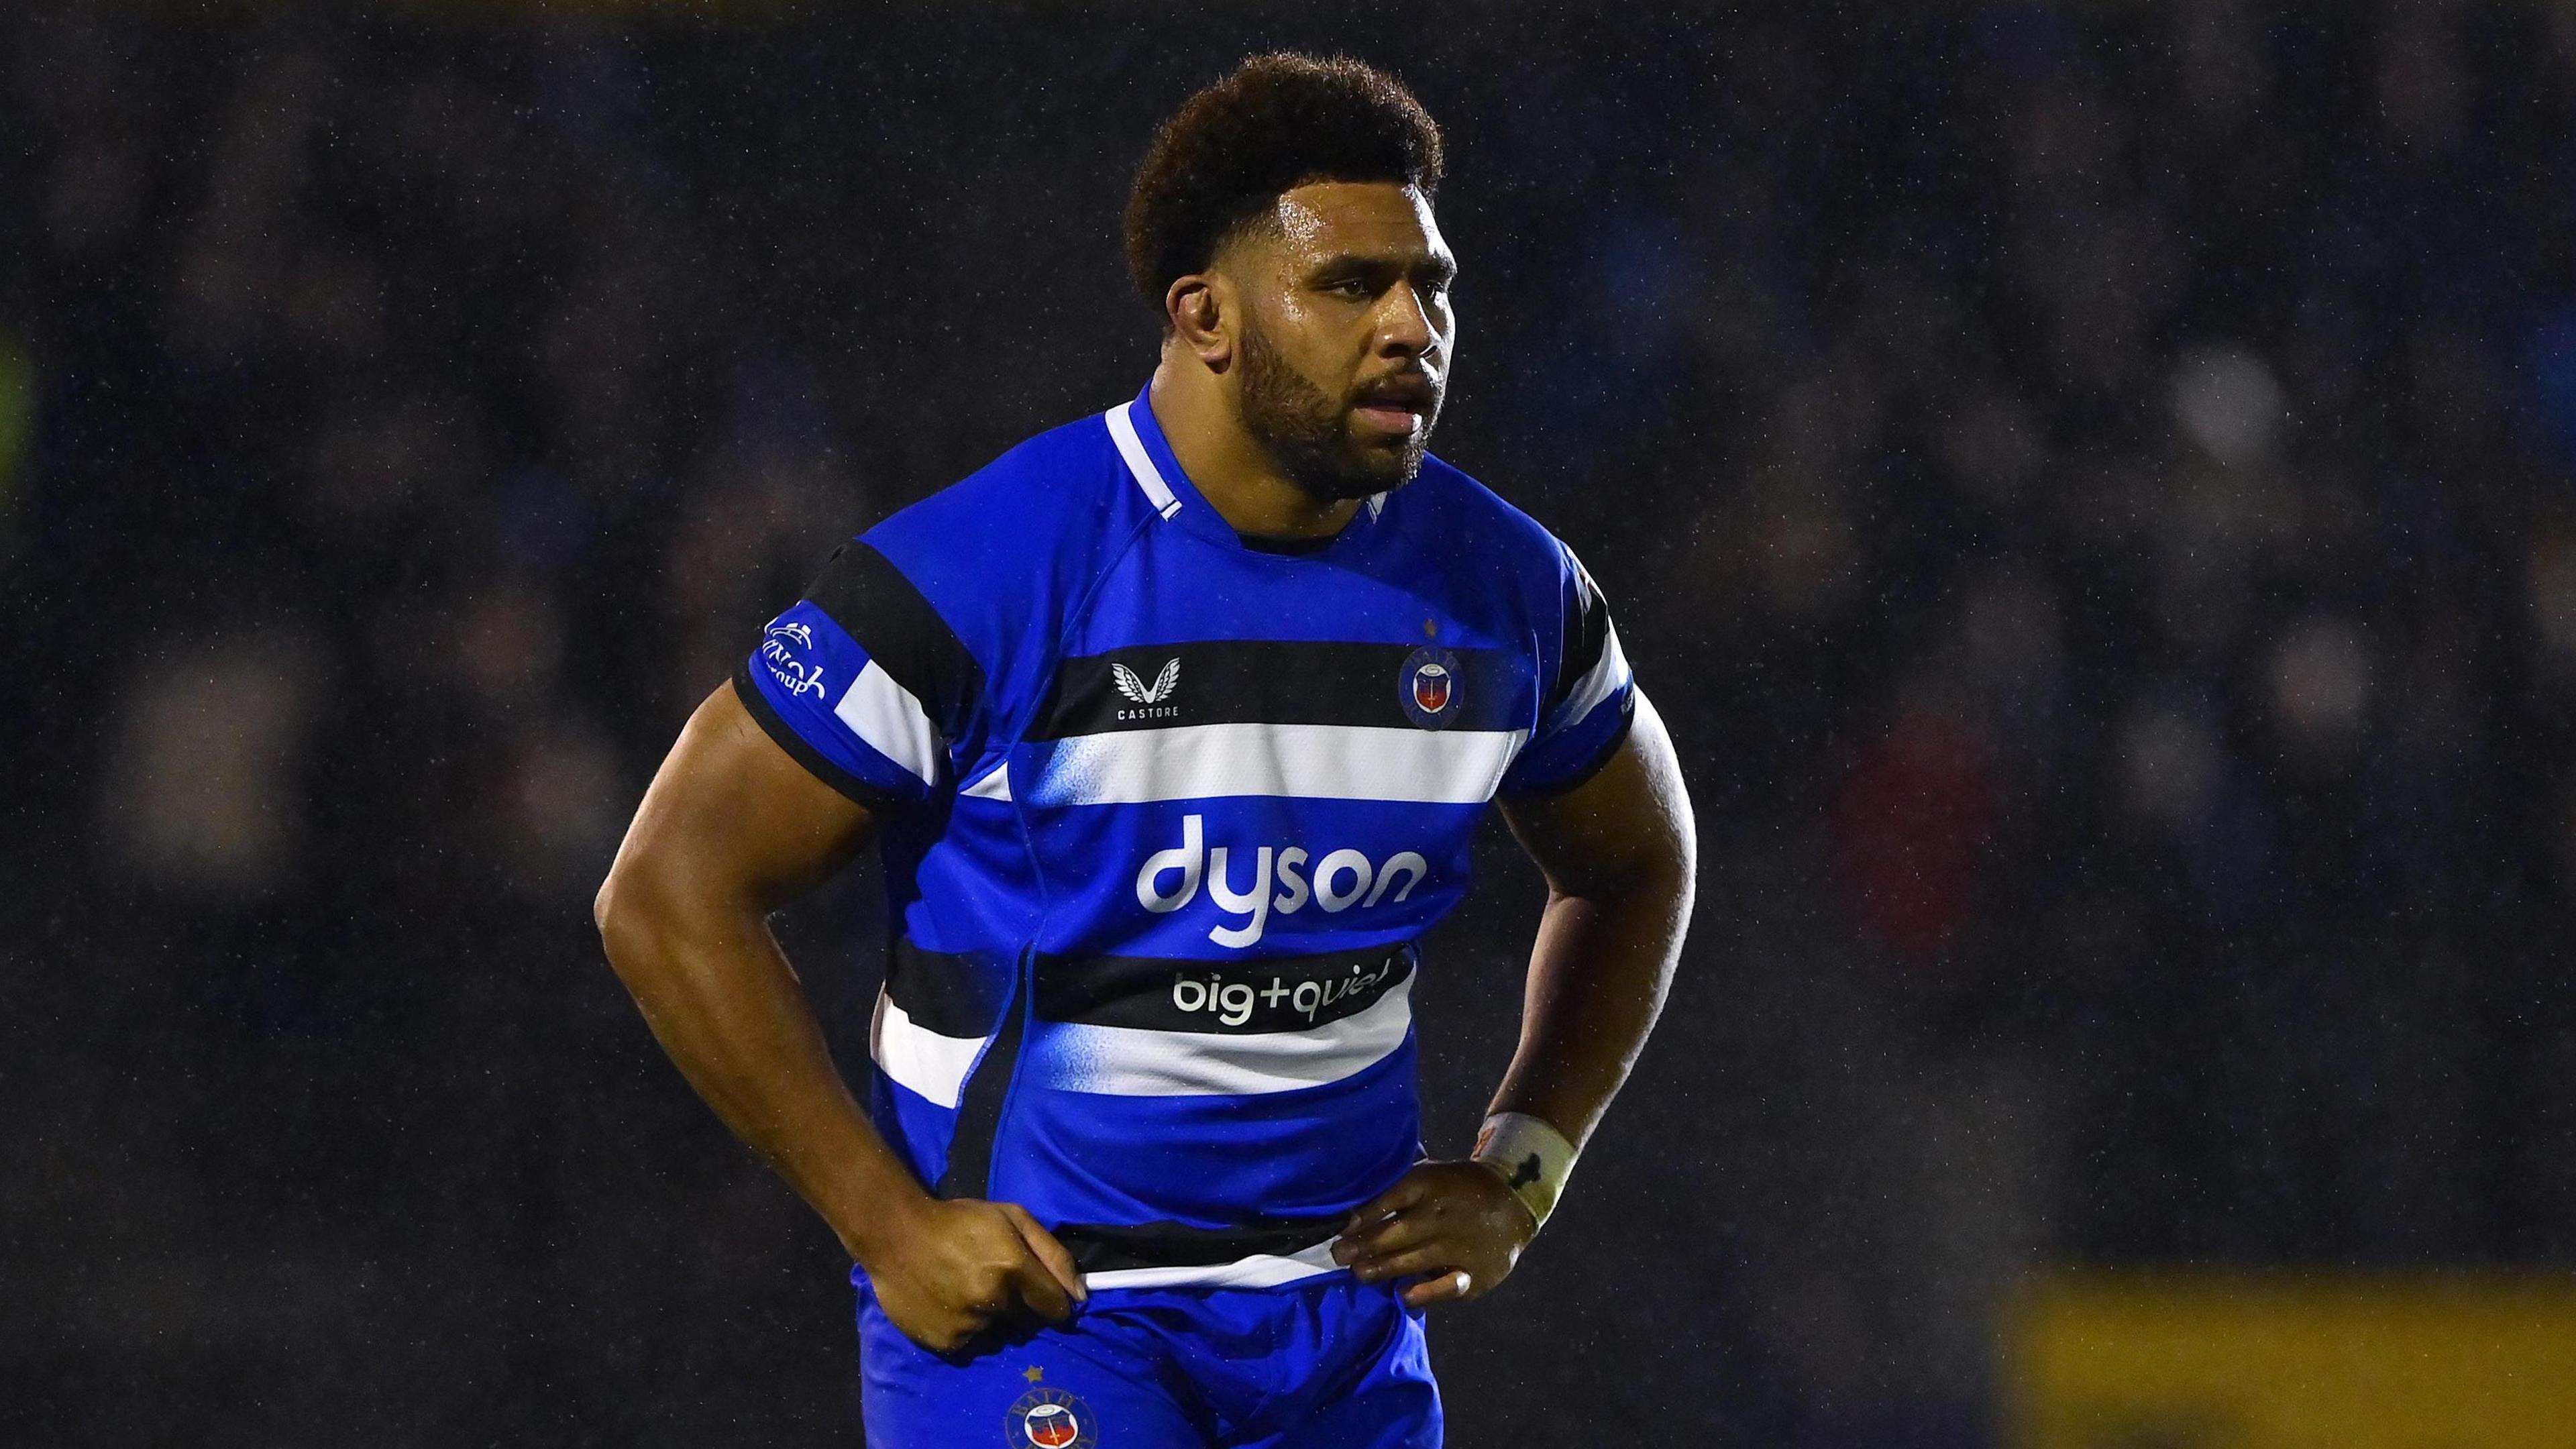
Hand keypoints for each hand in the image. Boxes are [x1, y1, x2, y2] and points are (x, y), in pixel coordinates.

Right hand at [858, 1197, 1087, 1352]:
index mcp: (1013, 1269)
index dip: (1054, 1302)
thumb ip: (1052, 1254)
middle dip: (1018, 1305)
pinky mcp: (945, 1343)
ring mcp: (967, 1327)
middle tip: (991, 1279)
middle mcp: (994, 1303)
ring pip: (996, 1332)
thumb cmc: (958, 1220)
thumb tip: (1080, 1294)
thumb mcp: (1012, 1217)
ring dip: (989, 1316)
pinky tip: (947, 1302)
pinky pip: (969, 1342)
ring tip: (964, 1288)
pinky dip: (964, 1327)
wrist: (894, 1233)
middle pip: (1026, 1320)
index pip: (1057, 1307)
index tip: (1045, 1296)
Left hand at [1330, 1160, 1538, 1308]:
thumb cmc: (1456, 1188)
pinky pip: (1448, 1285)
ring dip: (1382, 1268)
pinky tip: (1405, 1295)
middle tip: (1338, 1255)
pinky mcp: (1476, 1272)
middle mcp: (1443, 1215)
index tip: (1340, 1228)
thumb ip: (1397, 1188)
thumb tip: (1352, 1206)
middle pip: (1396, 1233)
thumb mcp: (1430, 1175)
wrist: (1513, 1201)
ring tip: (1358, 1272)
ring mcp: (1460, 1245)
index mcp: (1430, 1185)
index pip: (1390, 1199)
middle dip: (1363, 1245)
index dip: (1363, 1215)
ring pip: (1414, 1260)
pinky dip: (1427, 1292)